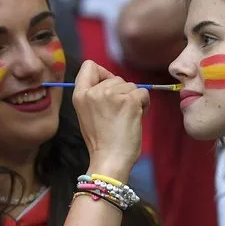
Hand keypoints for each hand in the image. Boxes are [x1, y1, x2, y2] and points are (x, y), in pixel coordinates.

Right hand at [72, 60, 149, 183]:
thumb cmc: (101, 140)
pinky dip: (144, 104)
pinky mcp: (130, 101)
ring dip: (133, 99)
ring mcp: (112, 95)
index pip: (88, 66)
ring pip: (131, 85)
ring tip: (126, 117)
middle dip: (121, 92)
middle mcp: (94, 92)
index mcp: (80, 95)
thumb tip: (112, 82)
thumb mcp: (86, 114)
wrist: (110, 159)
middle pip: (115, 77)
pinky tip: (136, 117)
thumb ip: (94, 95)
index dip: (102, 74)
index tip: (107, 89)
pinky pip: (143, 93)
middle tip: (118, 113)